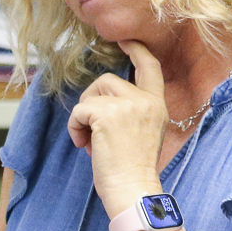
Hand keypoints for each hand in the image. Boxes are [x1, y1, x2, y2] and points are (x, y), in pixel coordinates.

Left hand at [67, 39, 166, 217]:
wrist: (132, 189)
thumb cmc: (132, 170)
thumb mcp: (140, 133)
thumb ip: (128, 112)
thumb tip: (99, 103)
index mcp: (157, 105)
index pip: (150, 67)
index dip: (137, 51)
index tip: (125, 40)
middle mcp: (146, 100)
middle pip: (107, 80)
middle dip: (91, 101)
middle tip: (90, 130)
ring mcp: (128, 105)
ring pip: (92, 95)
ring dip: (82, 116)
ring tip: (88, 141)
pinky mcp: (107, 114)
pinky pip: (79, 110)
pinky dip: (74, 127)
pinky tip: (83, 145)